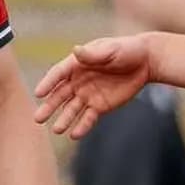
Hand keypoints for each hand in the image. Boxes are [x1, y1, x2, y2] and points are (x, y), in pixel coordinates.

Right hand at [33, 35, 153, 139]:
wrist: (146, 62)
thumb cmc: (127, 49)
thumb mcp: (110, 49)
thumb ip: (92, 54)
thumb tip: (76, 50)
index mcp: (77, 64)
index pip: (58, 74)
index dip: (48, 83)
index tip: (38, 93)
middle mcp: (78, 81)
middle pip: (60, 95)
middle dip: (49, 107)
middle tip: (38, 118)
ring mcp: (88, 94)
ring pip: (72, 109)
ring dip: (64, 119)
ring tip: (56, 129)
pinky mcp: (100, 106)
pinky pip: (88, 118)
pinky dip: (81, 126)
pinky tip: (74, 134)